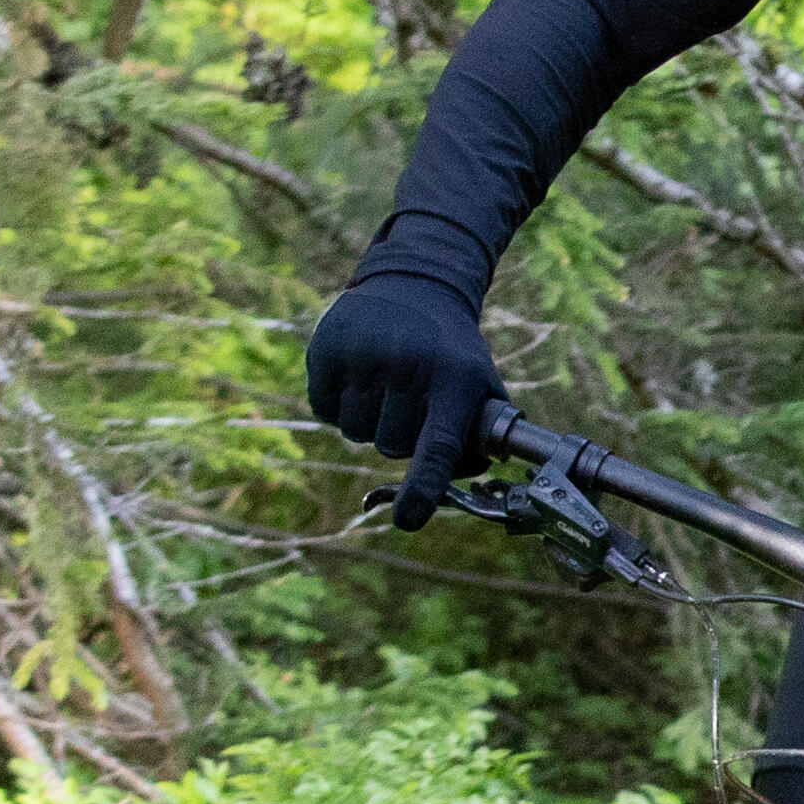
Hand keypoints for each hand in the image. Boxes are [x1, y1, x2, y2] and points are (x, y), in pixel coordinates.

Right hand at [304, 268, 501, 526]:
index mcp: (454, 380)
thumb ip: (475, 441)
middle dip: (398, 436)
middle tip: (410, 400)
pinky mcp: (326, 350)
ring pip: (354, 433)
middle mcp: (408, 367)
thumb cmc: (451, 351)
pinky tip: (359, 373)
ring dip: (367, 420)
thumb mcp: (480, 385)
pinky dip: (338, 404)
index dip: (424, 488)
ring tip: (386, 380)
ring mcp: (364, 356)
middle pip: (389, 448)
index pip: (439, 446)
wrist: (416, 283)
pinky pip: (324, 411)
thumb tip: (449, 488)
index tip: (408, 519)